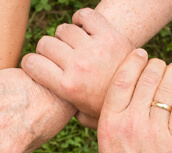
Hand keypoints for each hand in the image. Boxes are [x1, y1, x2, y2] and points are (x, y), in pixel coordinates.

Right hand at [21, 8, 133, 128]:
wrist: (141, 96)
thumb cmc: (108, 108)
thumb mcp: (83, 117)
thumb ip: (65, 110)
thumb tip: (52, 105)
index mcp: (67, 87)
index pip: (31, 63)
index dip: (30, 63)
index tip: (36, 66)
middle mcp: (77, 66)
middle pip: (45, 43)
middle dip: (46, 51)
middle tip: (56, 58)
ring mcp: (94, 49)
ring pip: (63, 29)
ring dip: (64, 37)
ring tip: (73, 47)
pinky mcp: (110, 35)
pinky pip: (85, 16)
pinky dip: (81, 19)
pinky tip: (83, 30)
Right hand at [97, 50, 171, 152]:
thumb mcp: (101, 143)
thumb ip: (102, 120)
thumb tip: (97, 100)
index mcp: (109, 123)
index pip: (122, 79)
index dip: (133, 60)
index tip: (140, 52)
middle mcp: (131, 125)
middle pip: (147, 78)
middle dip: (155, 64)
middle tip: (157, 65)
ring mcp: (154, 133)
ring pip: (168, 88)